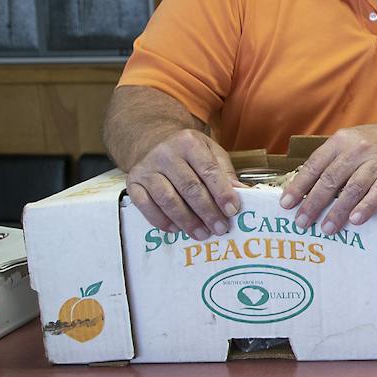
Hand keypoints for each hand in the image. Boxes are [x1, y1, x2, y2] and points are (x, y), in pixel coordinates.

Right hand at [125, 129, 240, 238]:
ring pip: (167, 199)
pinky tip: (176, 229)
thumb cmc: (189, 153)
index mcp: (189, 143)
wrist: (152, 142)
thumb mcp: (211, 153)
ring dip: (186, 220)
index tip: (232, 211)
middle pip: (189, 187)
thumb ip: (226, 173)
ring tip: (202, 233)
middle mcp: (165, 154)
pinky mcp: (133, 182)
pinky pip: (145, 205)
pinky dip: (161, 220)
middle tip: (220, 229)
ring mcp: (146, 168)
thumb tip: (243, 193)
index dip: (221, 193)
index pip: (208, 170)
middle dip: (207, 212)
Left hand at [279, 117, 376, 234]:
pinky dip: (366, 206)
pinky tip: (356, 220)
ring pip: (352, 188)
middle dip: (314, 203)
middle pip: (330, 180)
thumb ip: (333, 159)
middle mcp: (357, 149)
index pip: (315, 166)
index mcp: (341, 141)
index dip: (299, 186)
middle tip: (302, 222)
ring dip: (338, 211)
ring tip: (327, 228)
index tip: (287, 204)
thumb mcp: (352, 141)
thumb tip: (308, 186)